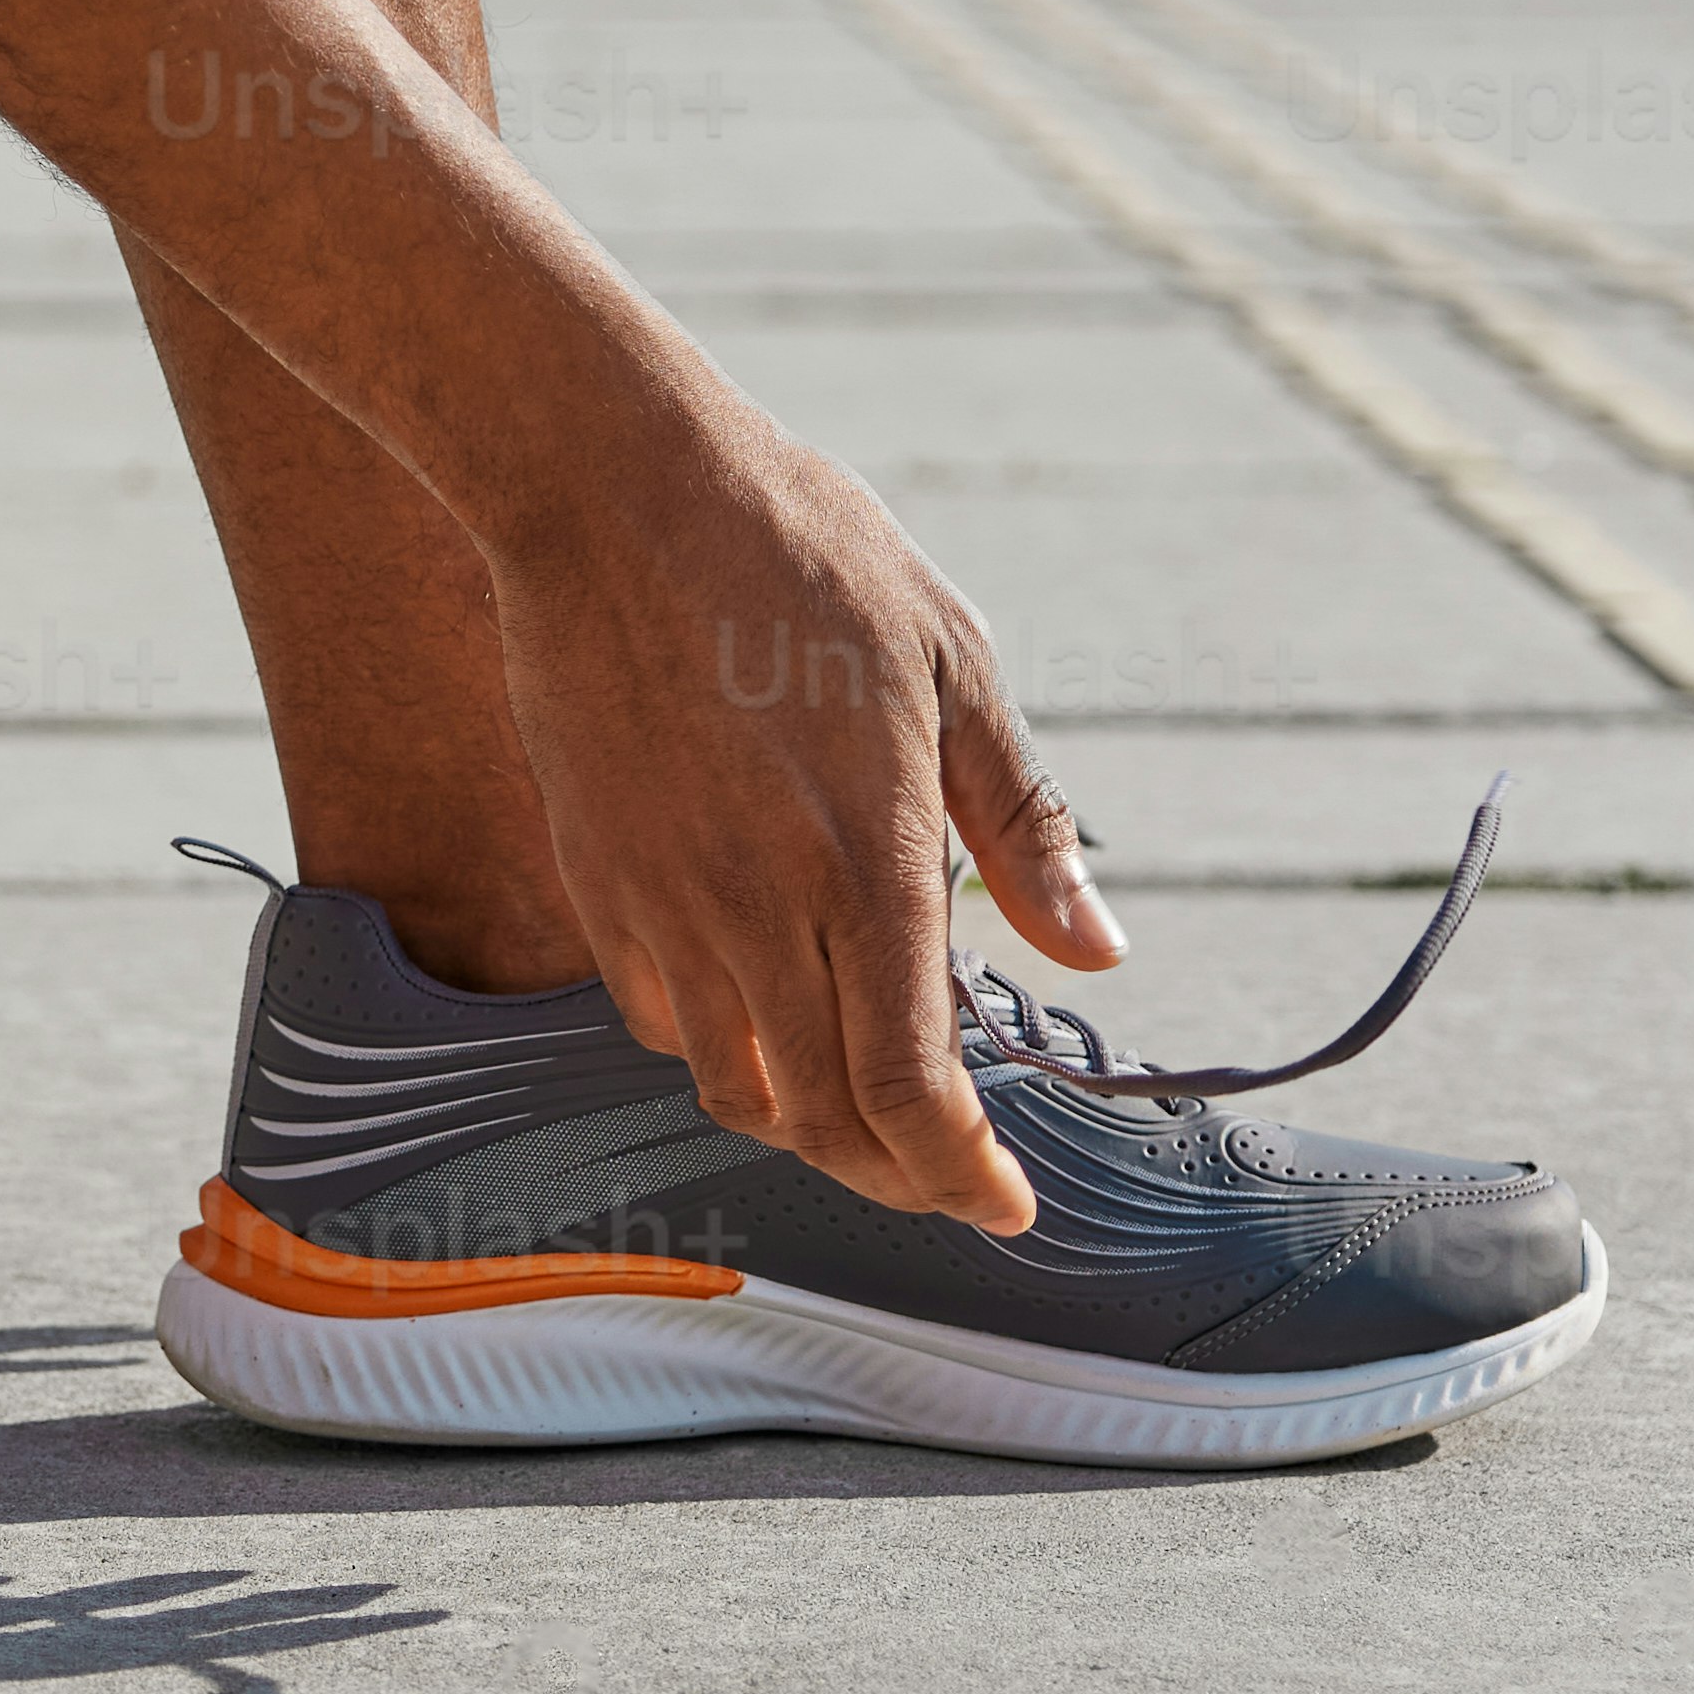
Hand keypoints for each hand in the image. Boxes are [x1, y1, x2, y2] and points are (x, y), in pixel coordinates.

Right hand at [474, 368, 1122, 1233]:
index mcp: (866, 864)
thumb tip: (1097, 950)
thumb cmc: (799, 557)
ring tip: (865, 1107)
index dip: (962, 1177)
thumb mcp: (956, 665)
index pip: (911, 1095)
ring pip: (735, 1089)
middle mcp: (757, 910)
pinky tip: (767, 1009)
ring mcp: (662, 902)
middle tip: (952, 1172)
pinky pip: (660, 1020)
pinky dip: (725, 1052)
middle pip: (825, 1123)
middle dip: (899, 1176)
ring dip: (810, 1126)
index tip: (1007, 1205)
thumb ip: (1025, 827)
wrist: (609, 489)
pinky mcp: (595, 878)